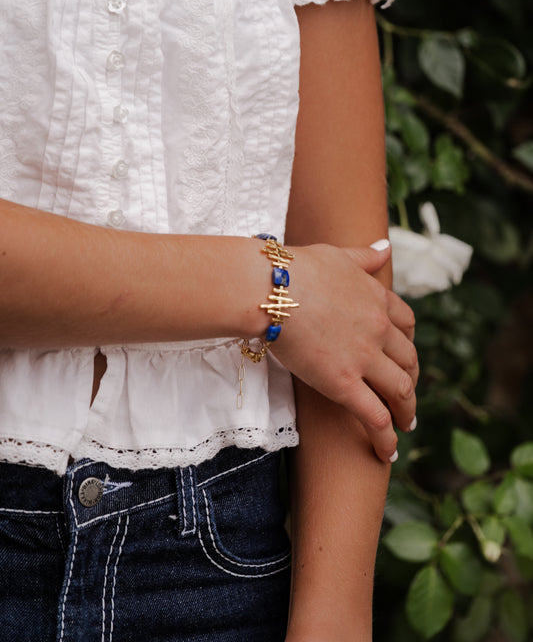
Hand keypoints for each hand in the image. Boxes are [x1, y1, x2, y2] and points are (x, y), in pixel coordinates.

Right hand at [274, 240, 417, 462]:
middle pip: (408, 360)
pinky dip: (387, 437)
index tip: (405, 356)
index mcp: (376, 298)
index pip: (406, 323)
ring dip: (408, 411)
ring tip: (406, 425)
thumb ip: (365, 256)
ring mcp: (364, 357)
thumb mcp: (337, 254)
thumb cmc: (295, 268)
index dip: (408, 343)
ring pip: (400, 390)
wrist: (270, 289)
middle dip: (412, 380)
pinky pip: (375, 416)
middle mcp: (378, 329)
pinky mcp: (344, 384)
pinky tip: (388, 452)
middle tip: (406, 395)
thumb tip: (386, 248)